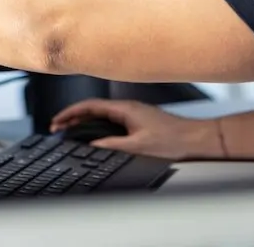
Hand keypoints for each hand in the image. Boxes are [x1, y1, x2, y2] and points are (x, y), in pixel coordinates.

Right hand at [49, 99, 220, 161]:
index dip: (70, 113)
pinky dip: (96, 126)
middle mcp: (128, 108)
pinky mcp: (138, 122)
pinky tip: (93, 136)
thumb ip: (112, 145)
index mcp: (125, 109)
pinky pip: (110, 121)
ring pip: (101, 115)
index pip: (90, 106)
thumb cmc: (174, 141)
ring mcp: (133, 114)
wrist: (196, 140)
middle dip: (73, 117)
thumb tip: (91, 147)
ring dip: (84, 122)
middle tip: (57, 128)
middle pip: (93, 109)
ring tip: (69, 131)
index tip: (57, 121)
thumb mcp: (138, 146)